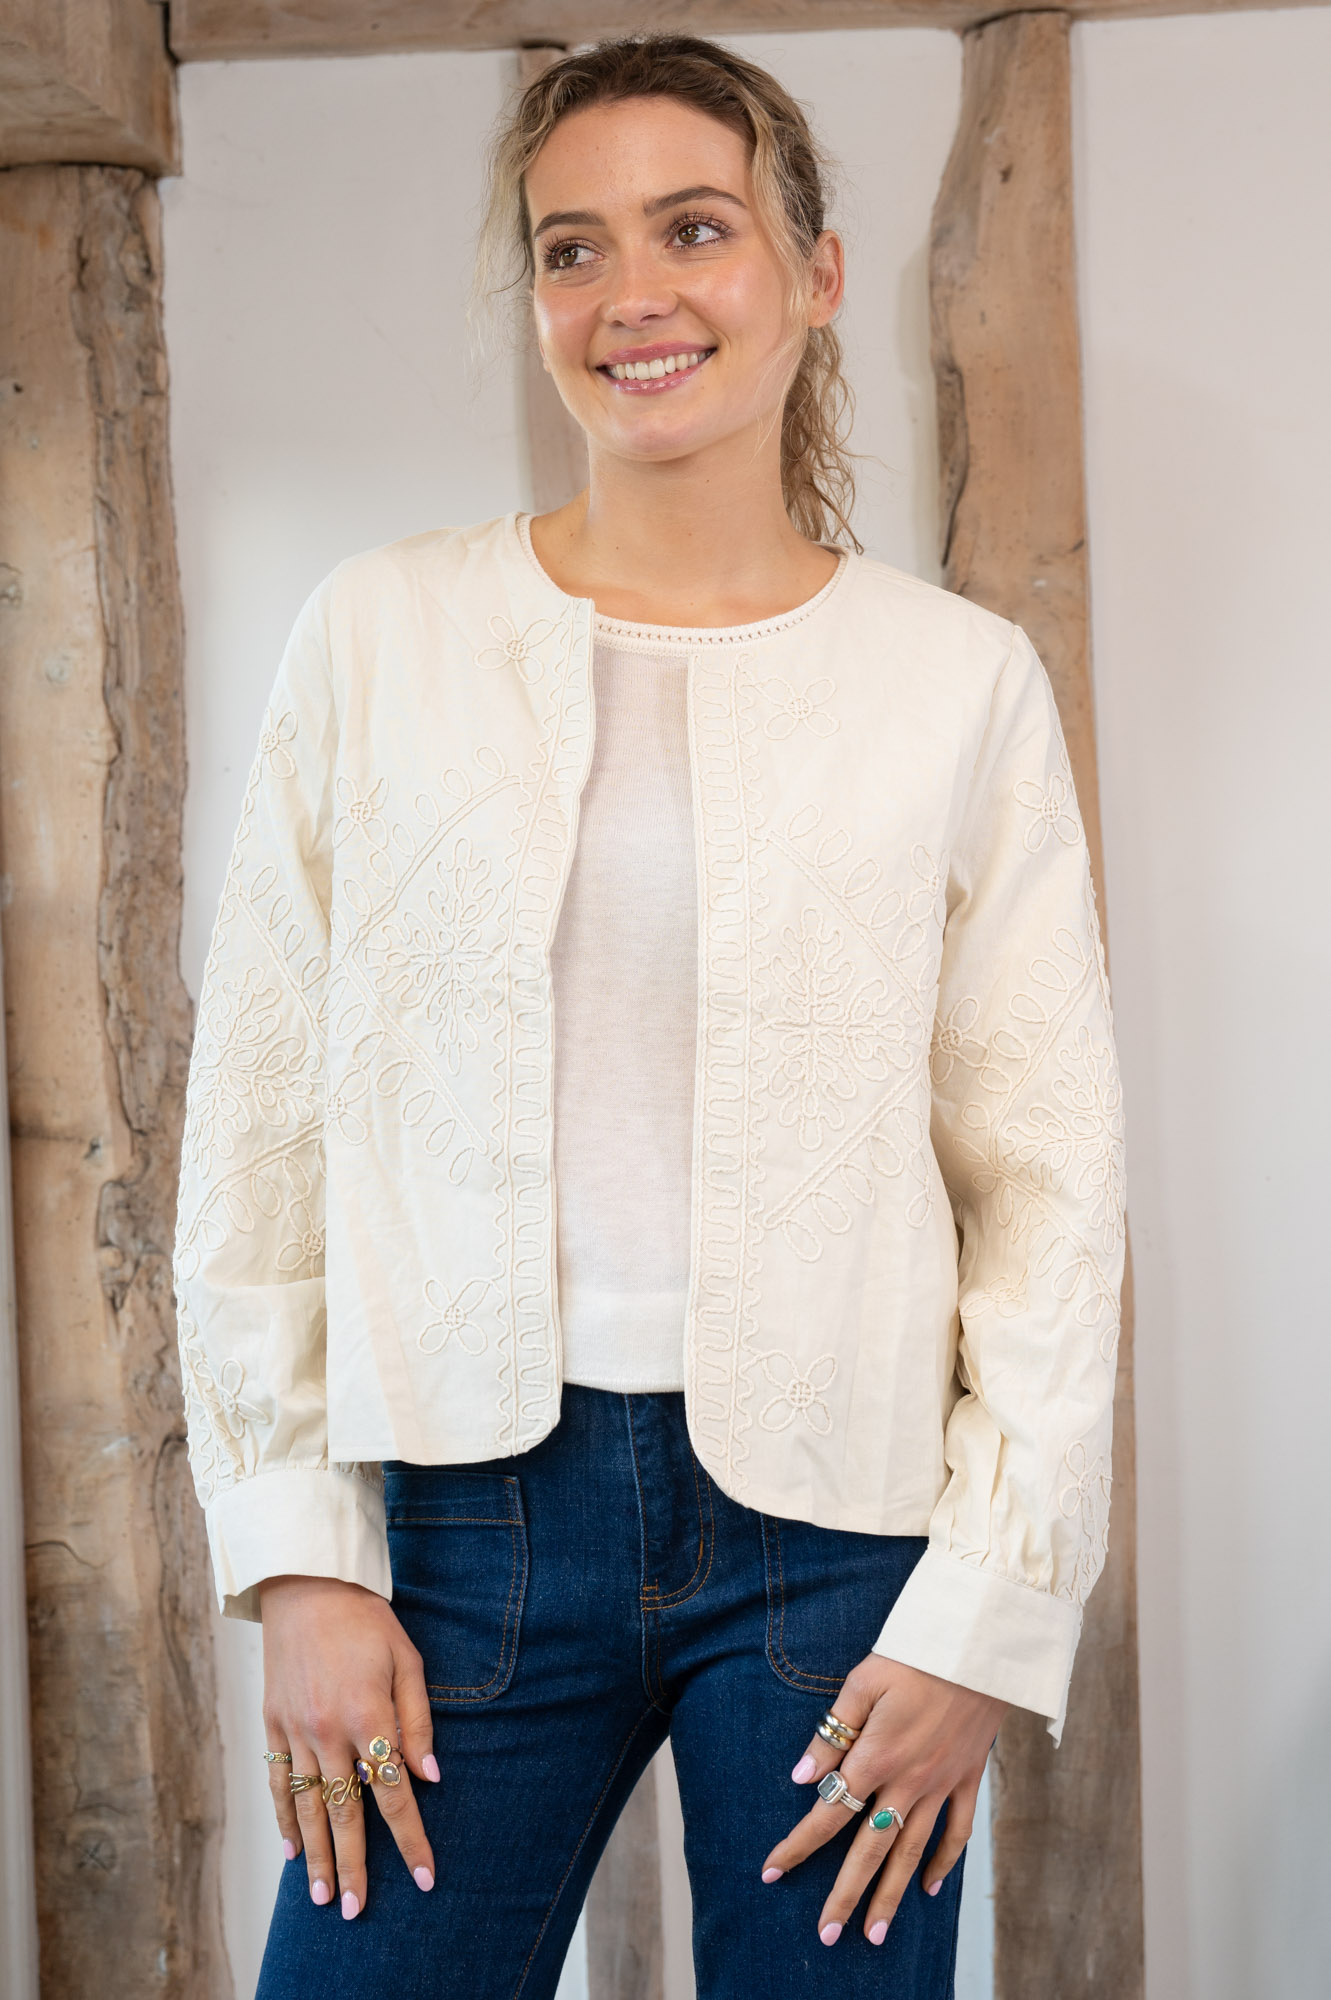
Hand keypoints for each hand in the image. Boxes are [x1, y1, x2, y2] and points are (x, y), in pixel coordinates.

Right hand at [259, 1574, 439, 1918]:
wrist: (306, 1587)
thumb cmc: (365, 1620)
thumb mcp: (407, 1660)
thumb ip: (418, 1720)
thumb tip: (430, 1775)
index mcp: (367, 1715)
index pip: (393, 1793)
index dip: (410, 1838)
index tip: (424, 1877)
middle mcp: (328, 1730)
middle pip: (344, 1813)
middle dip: (354, 1865)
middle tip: (357, 1910)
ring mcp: (295, 1731)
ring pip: (308, 1807)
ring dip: (316, 1856)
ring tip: (324, 1896)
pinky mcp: (273, 1725)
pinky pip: (280, 1783)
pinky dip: (285, 1819)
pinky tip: (292, 1850)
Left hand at [761, 1654, 1007, 1946]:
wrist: (980, 1647)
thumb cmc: (914, 1655)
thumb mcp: (863, 1682)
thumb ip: (831, 1732)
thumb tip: (802, 1776)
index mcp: (875, 1757)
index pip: (828, 1813)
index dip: (797, 1845)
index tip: (771, 1872)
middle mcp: (908, 1782)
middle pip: (870, 1850)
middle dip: (845, 1895)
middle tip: (826, 1936)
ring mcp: (942, 1785)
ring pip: (912, 1853)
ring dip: (892, 1895)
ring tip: (875, 1933)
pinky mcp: (968, 1779)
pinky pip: (957, 1832)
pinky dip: (944, 1863)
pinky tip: (929, 1887)